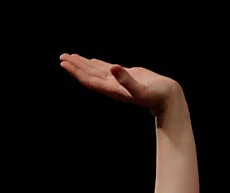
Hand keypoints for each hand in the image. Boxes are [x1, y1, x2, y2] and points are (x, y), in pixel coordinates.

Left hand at [58, 54, 181, 114]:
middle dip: (75, 65)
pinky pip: (106, 69)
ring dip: (82, 64)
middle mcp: (111, 86)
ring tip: (70, 57)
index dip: (76, 71)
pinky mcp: (124, 76)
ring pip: (95, 71)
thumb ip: (126, 80)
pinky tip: (91, 60)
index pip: (89, 79)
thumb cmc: (156, 95)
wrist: (167, 99)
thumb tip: (114, 68)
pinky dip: (97, 64)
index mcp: (112, 89)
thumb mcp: (141, 88)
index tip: (64, 63)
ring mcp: (117, 81)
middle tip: (62, 56)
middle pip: (88, 74)